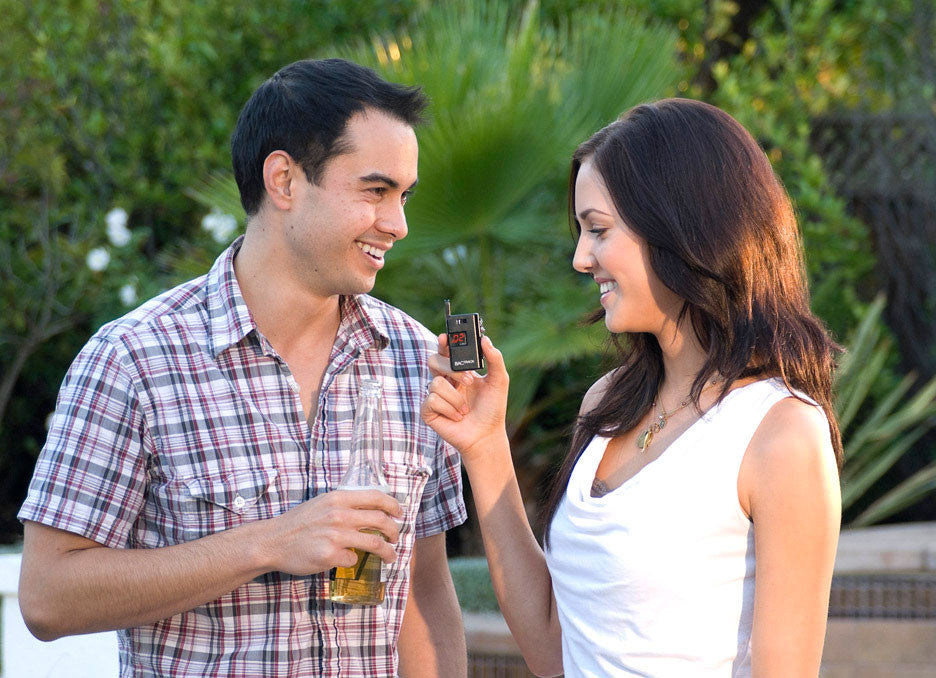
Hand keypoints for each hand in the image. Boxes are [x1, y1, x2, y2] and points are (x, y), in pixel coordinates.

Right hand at [262, 489, 401, 575]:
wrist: (273, 541)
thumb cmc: (298, 522)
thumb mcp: (322, 503)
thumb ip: (344, 505)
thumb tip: (371, 510)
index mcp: (339, 498)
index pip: (376, 497)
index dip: (393, 505)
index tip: (400, 513)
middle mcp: (339, 515)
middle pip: (381, 521)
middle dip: (395, 531)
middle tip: (396, 537)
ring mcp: (335, 536)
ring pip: (375, 544)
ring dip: (388, 552)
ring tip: (391, 556)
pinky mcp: (330, 556)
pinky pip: (353, 560)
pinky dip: (354, 561)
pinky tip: (348, 561)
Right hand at [421, 334, 509, 461]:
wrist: (486, 435)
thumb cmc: (492, 409)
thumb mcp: (499, 380)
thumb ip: (494, 358)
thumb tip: (485, 339)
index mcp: (458, 371)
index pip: (446, 351)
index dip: (443, 343)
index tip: (445, 338)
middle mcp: (445, 380)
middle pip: (434, 360)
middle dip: (452, 369)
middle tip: (469, 380)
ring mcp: (435, 395)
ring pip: (435, 383)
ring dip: (456, 398)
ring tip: (465, 409)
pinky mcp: (428, 411)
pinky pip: (431, 401)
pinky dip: (449, 409)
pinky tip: (457, 417)